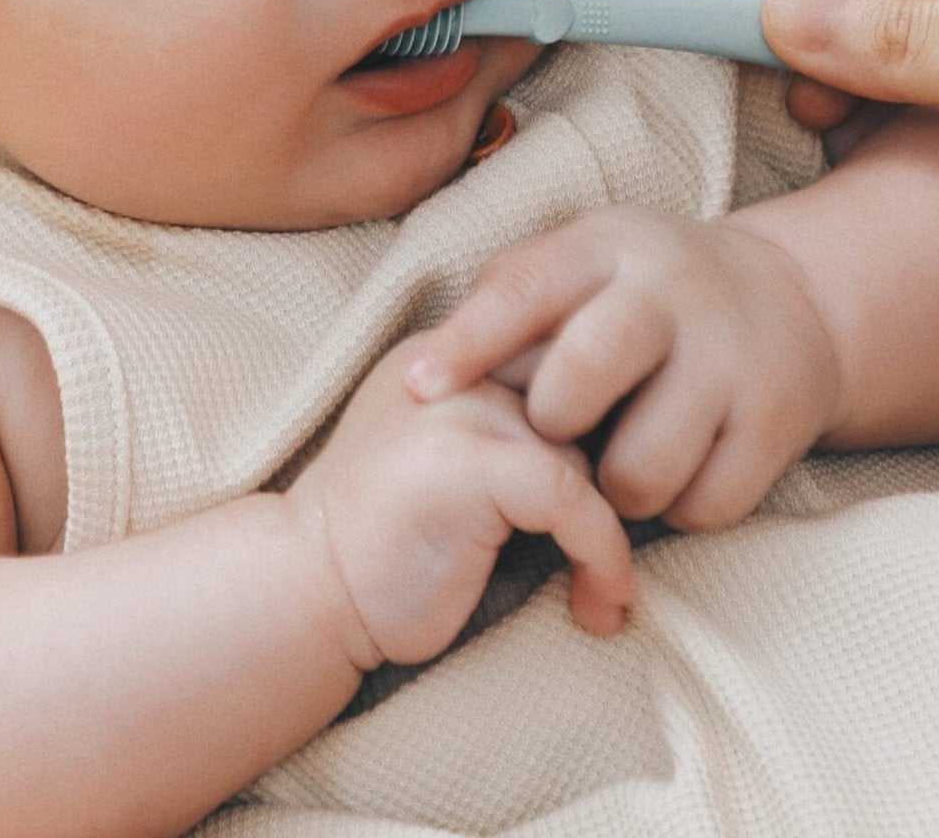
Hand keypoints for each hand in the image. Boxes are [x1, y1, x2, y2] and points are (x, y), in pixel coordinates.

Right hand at [283, 335, 634, 671]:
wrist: (301, 595)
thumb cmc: (387, 543)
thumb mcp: (444, 454)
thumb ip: (505, 422)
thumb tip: (617, 428)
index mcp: (445, 354)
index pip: (554, 335)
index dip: (604, 399)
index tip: (630, 468)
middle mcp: (452, 364)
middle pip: (582, 376)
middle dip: (623, 448)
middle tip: (637, 523)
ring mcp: (455, 407)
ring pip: (587, 439)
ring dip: (618, 521)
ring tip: (606, 585)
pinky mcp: (466, 465)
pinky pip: (574, 495)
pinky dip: (604, 554)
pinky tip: (599, 603)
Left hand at [401, 207, 841, 531]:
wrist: (791, 298)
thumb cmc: (642, 294)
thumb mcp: (583, 261)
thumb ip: (509, 297)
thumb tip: (427, 363)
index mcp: (607, 245)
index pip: (525, 291)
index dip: (467, 343)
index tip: (418, 389)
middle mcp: (672, 290)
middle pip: (583, 374)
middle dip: (553, 422)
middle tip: (557, 429)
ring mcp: (732, 355)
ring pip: (641, 469)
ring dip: (616, 489)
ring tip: (620, 461)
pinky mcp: (778, 420)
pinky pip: (703, 506)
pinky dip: (679, 508)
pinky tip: (681, 470)